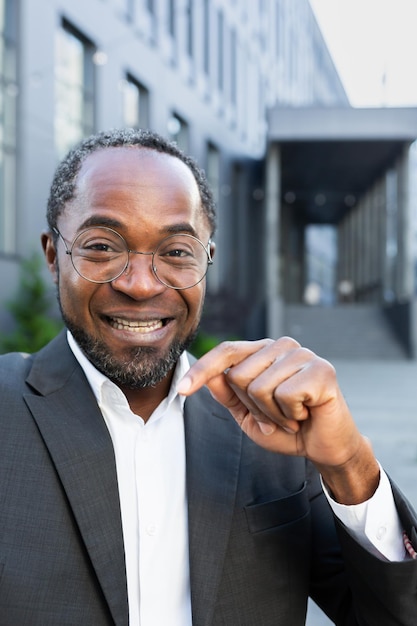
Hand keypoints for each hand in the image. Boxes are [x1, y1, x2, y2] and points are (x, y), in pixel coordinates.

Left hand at [177, 337, 379, 503]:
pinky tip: (305, 415)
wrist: (325, 448)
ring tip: (291, 417)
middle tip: (276, 416)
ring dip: (273, 415)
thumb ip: (229, 395)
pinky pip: (285, 395)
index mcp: (264, 352)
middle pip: (239, 375)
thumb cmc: (287, 428)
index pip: (226, 351)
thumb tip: (210, 376)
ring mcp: (303, 355)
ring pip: (260, 387)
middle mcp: (283, 347)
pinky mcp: (322, 370)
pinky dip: (291, 415)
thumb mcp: (249, 415)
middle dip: (253, 407)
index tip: (181, 392)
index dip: (202, 370)